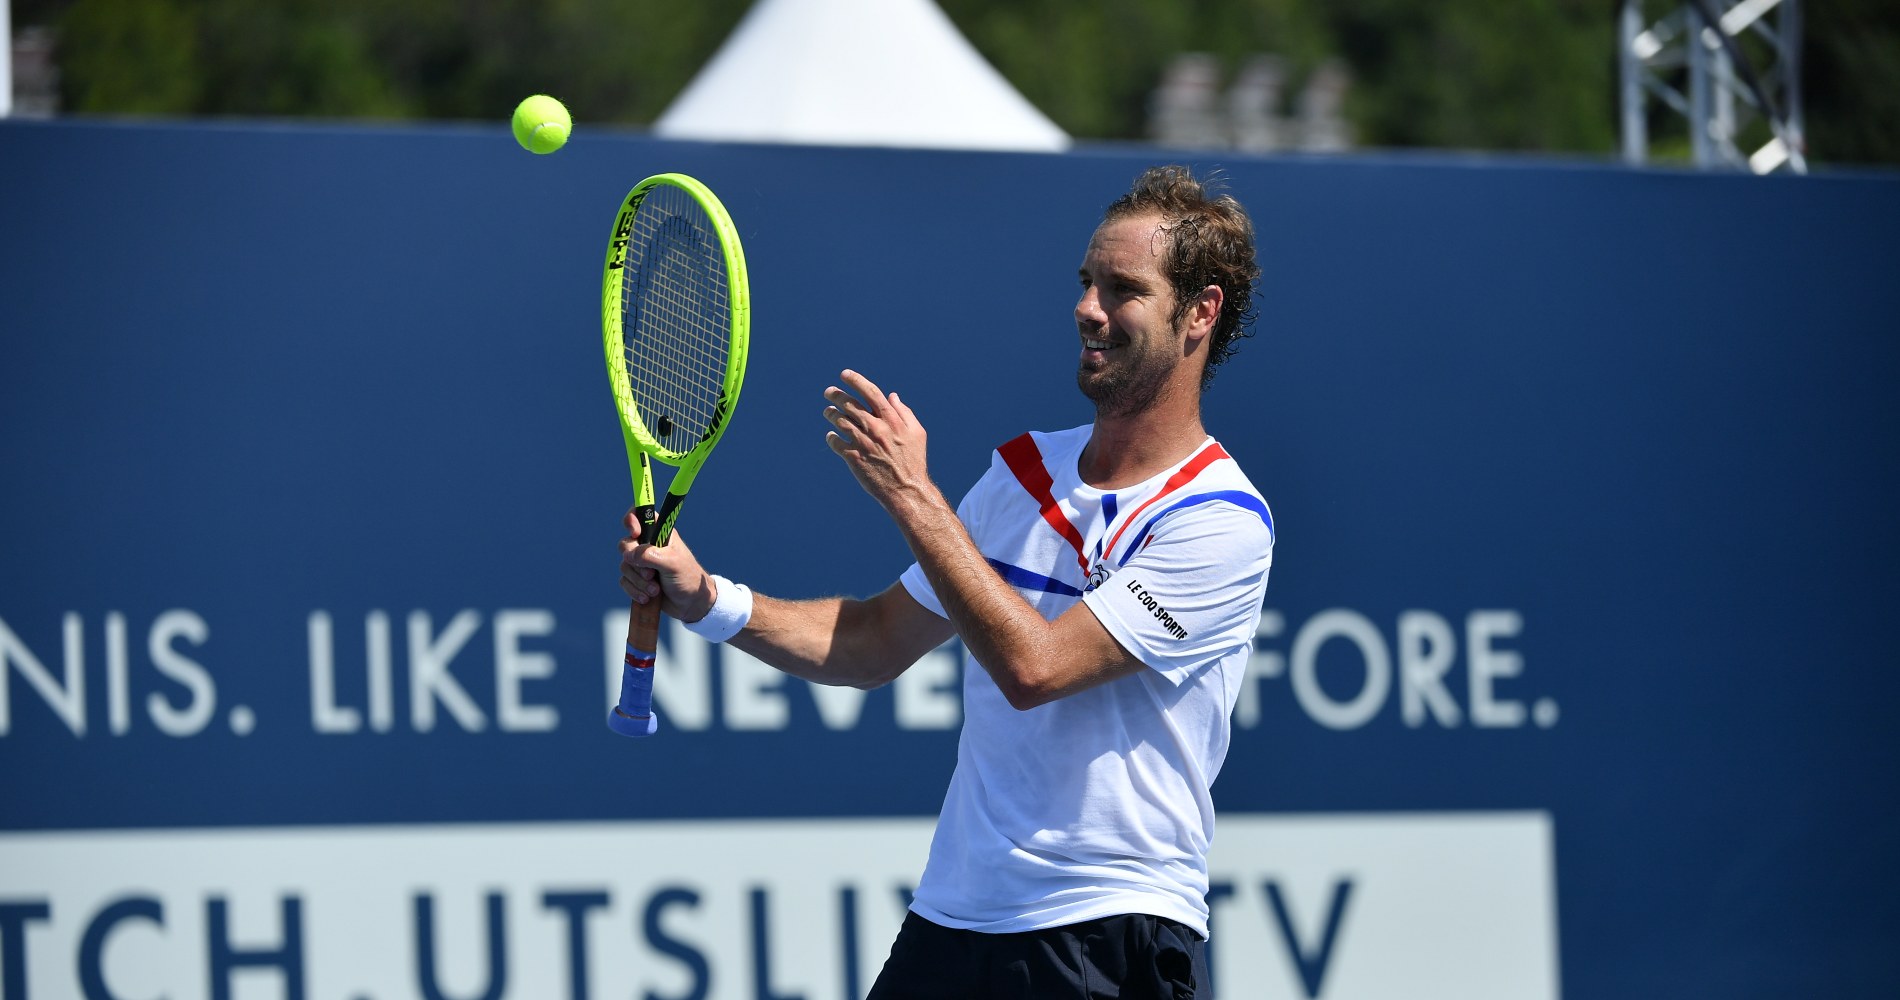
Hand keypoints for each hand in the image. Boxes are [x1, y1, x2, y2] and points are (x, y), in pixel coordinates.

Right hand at [618, 511, 716, 621]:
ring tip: (656, 590)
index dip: (632, 520)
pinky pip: (624, 581)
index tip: (636, 534)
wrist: (691, 604)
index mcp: (660, 533)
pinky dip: (635, 591)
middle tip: (651, 574)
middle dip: (635, 563)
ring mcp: (642, 563)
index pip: (640, 514)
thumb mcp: (672, 563)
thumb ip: (649, 555)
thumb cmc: (687, 577)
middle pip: (625, 544)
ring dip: (639, 581)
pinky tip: (648, 598)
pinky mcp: (637, 579)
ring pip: (624, 566)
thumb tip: (628, 556)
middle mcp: (649, 545)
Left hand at [823, 370, 931, 511]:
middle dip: (836, 394)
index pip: (871, 392)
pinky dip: (831, 437)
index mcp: (891, 420)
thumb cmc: (914, 461)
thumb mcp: (917, 433)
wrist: (906, 490)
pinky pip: (835, 442)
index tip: (845, 374)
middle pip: (850, 404)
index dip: (856, 380)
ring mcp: (863, 443)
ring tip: (828, 411)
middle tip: (829, 392)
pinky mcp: (854, 458)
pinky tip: (832, 435)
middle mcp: (876, 428)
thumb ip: (904, 412)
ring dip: (831, 413)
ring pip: (839, 421)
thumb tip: (891, 396)